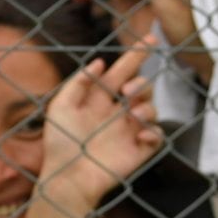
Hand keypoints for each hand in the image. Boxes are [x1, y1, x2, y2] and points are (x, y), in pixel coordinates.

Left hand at [37, 37, 164, 212]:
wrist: (68, 178)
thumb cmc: (60, 144)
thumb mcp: (60, 106)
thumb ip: (78, 82)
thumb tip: (101, 62)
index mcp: (99, 99)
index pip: (122, 71)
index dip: (136, 55)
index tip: (151, 39)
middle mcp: (117, 113)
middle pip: (142, 87)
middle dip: (140, 83)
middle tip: (126, 93)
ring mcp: (129, 131)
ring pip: (151, 108)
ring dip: (146, 105)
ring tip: (133, 114)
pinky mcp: (138, 150)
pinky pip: (157, 136)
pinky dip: (153, 132)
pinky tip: (139, 134)